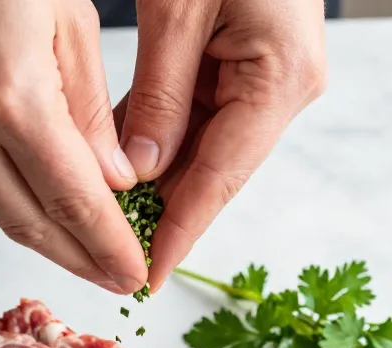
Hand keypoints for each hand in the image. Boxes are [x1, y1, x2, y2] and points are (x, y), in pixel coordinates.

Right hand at [0, 0, 147, 293]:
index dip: (108, 246)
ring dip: (48, 238)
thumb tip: (113, 182)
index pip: (72, 199)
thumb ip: (91, 109)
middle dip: (81, 261)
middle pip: (31, 224)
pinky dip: (12, 198)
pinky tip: (44, 208)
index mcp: (7, 94)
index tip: (136, 274)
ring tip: (90, 256)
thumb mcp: (67, 14)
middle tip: (119, 283)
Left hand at [116, 0, 326, 290]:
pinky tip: (123, 160)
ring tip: (108, 212)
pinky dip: (162, 140)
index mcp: (279, 80)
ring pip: (205, 152)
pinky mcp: (251, 68)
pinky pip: (202, 121)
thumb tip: (136, 171)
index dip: (178, 233)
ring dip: (157, 178)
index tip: (144, 276)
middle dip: (161, 210)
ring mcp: (269, 81)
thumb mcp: (180, 6)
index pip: (219, 180)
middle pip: (214, 173)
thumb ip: (159, 95)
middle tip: (109, 246)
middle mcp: (283, 89)